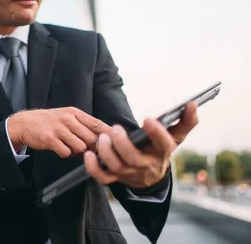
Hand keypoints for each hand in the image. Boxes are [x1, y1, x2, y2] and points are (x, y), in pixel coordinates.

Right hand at [7, 107, 111, 157]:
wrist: (23, 123)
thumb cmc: (48, 121)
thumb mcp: (66, 116)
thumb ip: (82, 125)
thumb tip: (102, 138)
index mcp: (74, 113)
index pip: (96, 124)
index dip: (108, 135)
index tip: (116, 143)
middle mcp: (67, 119)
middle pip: (91, 139)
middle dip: (91, 147)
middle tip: (86, 149)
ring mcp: (58, 129)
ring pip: (80, 147)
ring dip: (77, 151)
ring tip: (69, 147)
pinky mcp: (50, 139)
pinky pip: (66, 153)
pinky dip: (65, 153)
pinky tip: (59, 148)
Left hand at [84, 101, 198, 188]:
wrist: (150, 176)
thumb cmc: (159, 149)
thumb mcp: (175, 137)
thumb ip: (186, 121)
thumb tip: (193, 104)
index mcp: (161, 153)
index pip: (163, 145)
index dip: (157, 133)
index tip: (148, 119)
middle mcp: (145, 165)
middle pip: (134, 160)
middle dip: (123, 145)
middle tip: (116, 129)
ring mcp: (129, 173)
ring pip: (117, 168)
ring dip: (107, 153)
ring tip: (102, 138)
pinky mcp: (115, 177)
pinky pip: (102, 178)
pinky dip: (93, 168)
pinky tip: (88, 154)